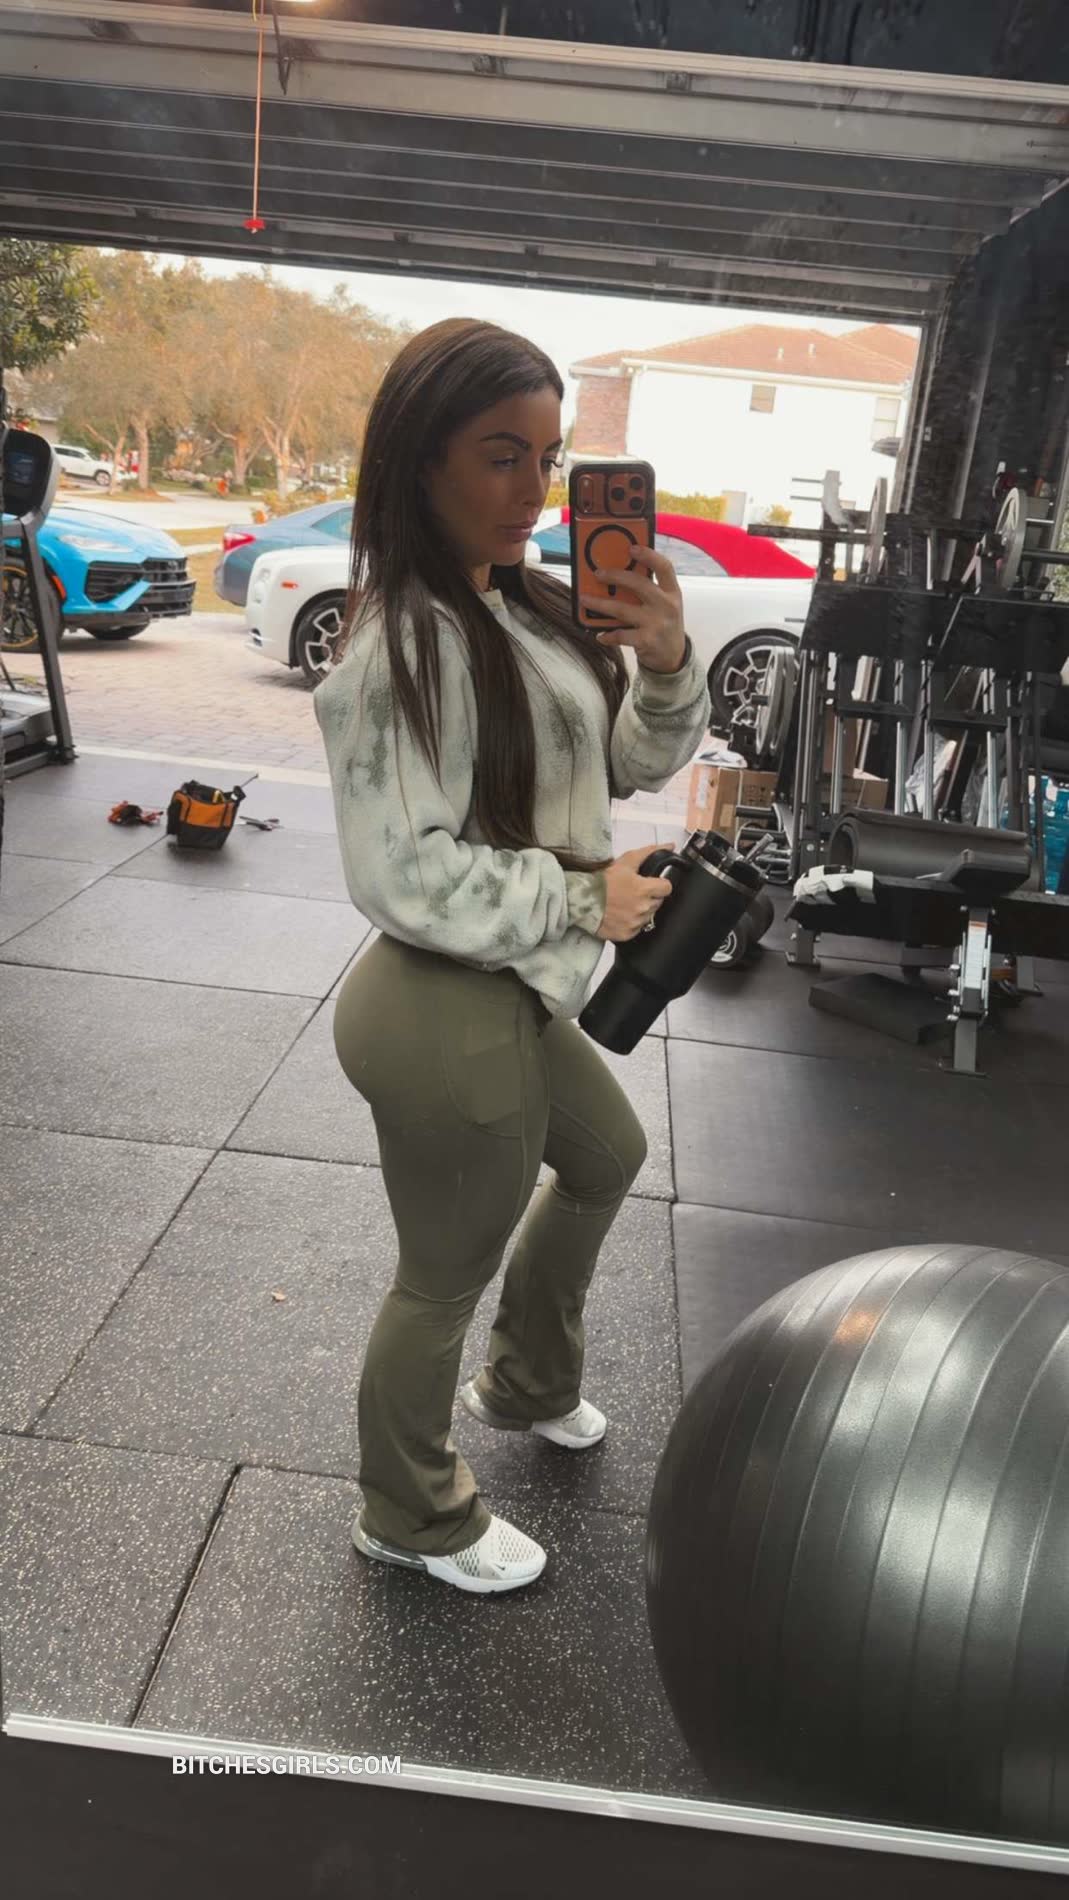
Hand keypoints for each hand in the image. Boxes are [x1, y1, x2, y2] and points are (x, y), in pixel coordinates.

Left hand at [579, 545, 686, 672]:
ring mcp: (657, 623)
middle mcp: (667, 606)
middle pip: (639, 584)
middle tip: (597, 574)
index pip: (664, 567)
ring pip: (623, 609)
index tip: (631, 548)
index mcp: (672, 592)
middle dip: (615, 576)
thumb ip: (649, 590)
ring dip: (600, 604)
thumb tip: (616, 575)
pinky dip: (608, 635)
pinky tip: (600, 635)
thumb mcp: (665, 604)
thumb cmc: (663, 624)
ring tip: (584, 600)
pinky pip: (621, 635)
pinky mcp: (647, 641)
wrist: (673, 656)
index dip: (649, 555)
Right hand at [594, 843, 674, 942]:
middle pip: (658, 902)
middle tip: (632, 892)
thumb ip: (650, 852)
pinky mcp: (627, 934)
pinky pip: (637, 929)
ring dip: (640, 910)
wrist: (581, 900)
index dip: (660, 884)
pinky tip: (621, 914)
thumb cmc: (602, 881)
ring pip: (648, 916)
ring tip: (625, 903)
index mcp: (644, 889)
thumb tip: (669, 846)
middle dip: (649, 897)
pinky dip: (631, 923)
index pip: (667, 888)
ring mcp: (635, 923)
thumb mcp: (626, 861)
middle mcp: (642, 907)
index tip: (652, 884)